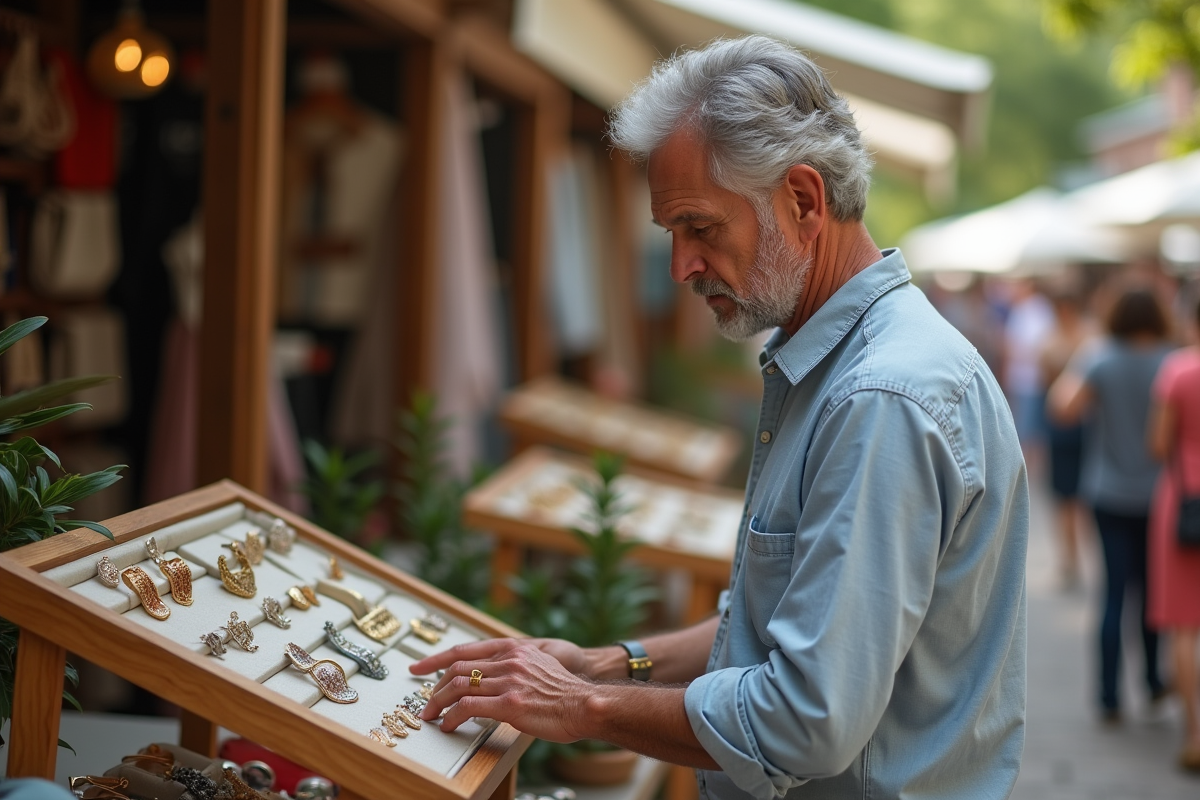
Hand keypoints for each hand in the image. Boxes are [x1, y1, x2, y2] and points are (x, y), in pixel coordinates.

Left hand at [411, 639, 592, 739]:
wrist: (585, 705)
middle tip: (427, 704)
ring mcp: (509, 681)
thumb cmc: (563, 693)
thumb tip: (490, 678)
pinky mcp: (510, 704)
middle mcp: (509, 660)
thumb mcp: (537, 666)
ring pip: (459, 687)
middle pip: (457, 668)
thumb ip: (513, 666)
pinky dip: (452, 717)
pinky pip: (468, 707)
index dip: (436, 659)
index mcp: (513, 649)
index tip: (418, 667)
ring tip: (433, 717)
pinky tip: (449, 725)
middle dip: (435, 688)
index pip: (464, 650)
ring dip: (439, 704)